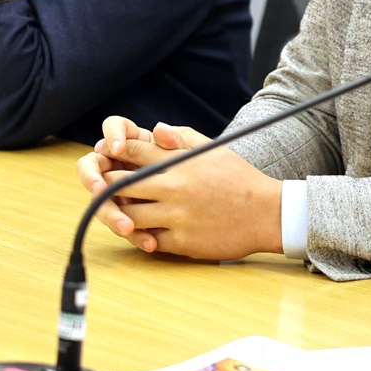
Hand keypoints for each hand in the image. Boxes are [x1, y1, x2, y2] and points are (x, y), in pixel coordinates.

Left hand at [75, 116, 282, 258]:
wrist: (267, 214)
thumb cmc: (239, 179)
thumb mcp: (213, 149)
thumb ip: (181, 138)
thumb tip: (156, 128)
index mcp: (179, 163)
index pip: (133, 150)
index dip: (117, 151)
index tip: (111, 156)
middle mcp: (174, 188)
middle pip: (120, 184)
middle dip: (108, 184)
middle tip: (104, 186)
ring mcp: (176, 217)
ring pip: (129, 215)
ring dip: (121, 213)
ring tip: (122, 210)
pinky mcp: (182, 242)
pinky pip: (148, 240)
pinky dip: (141, 235)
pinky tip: (143, 231)